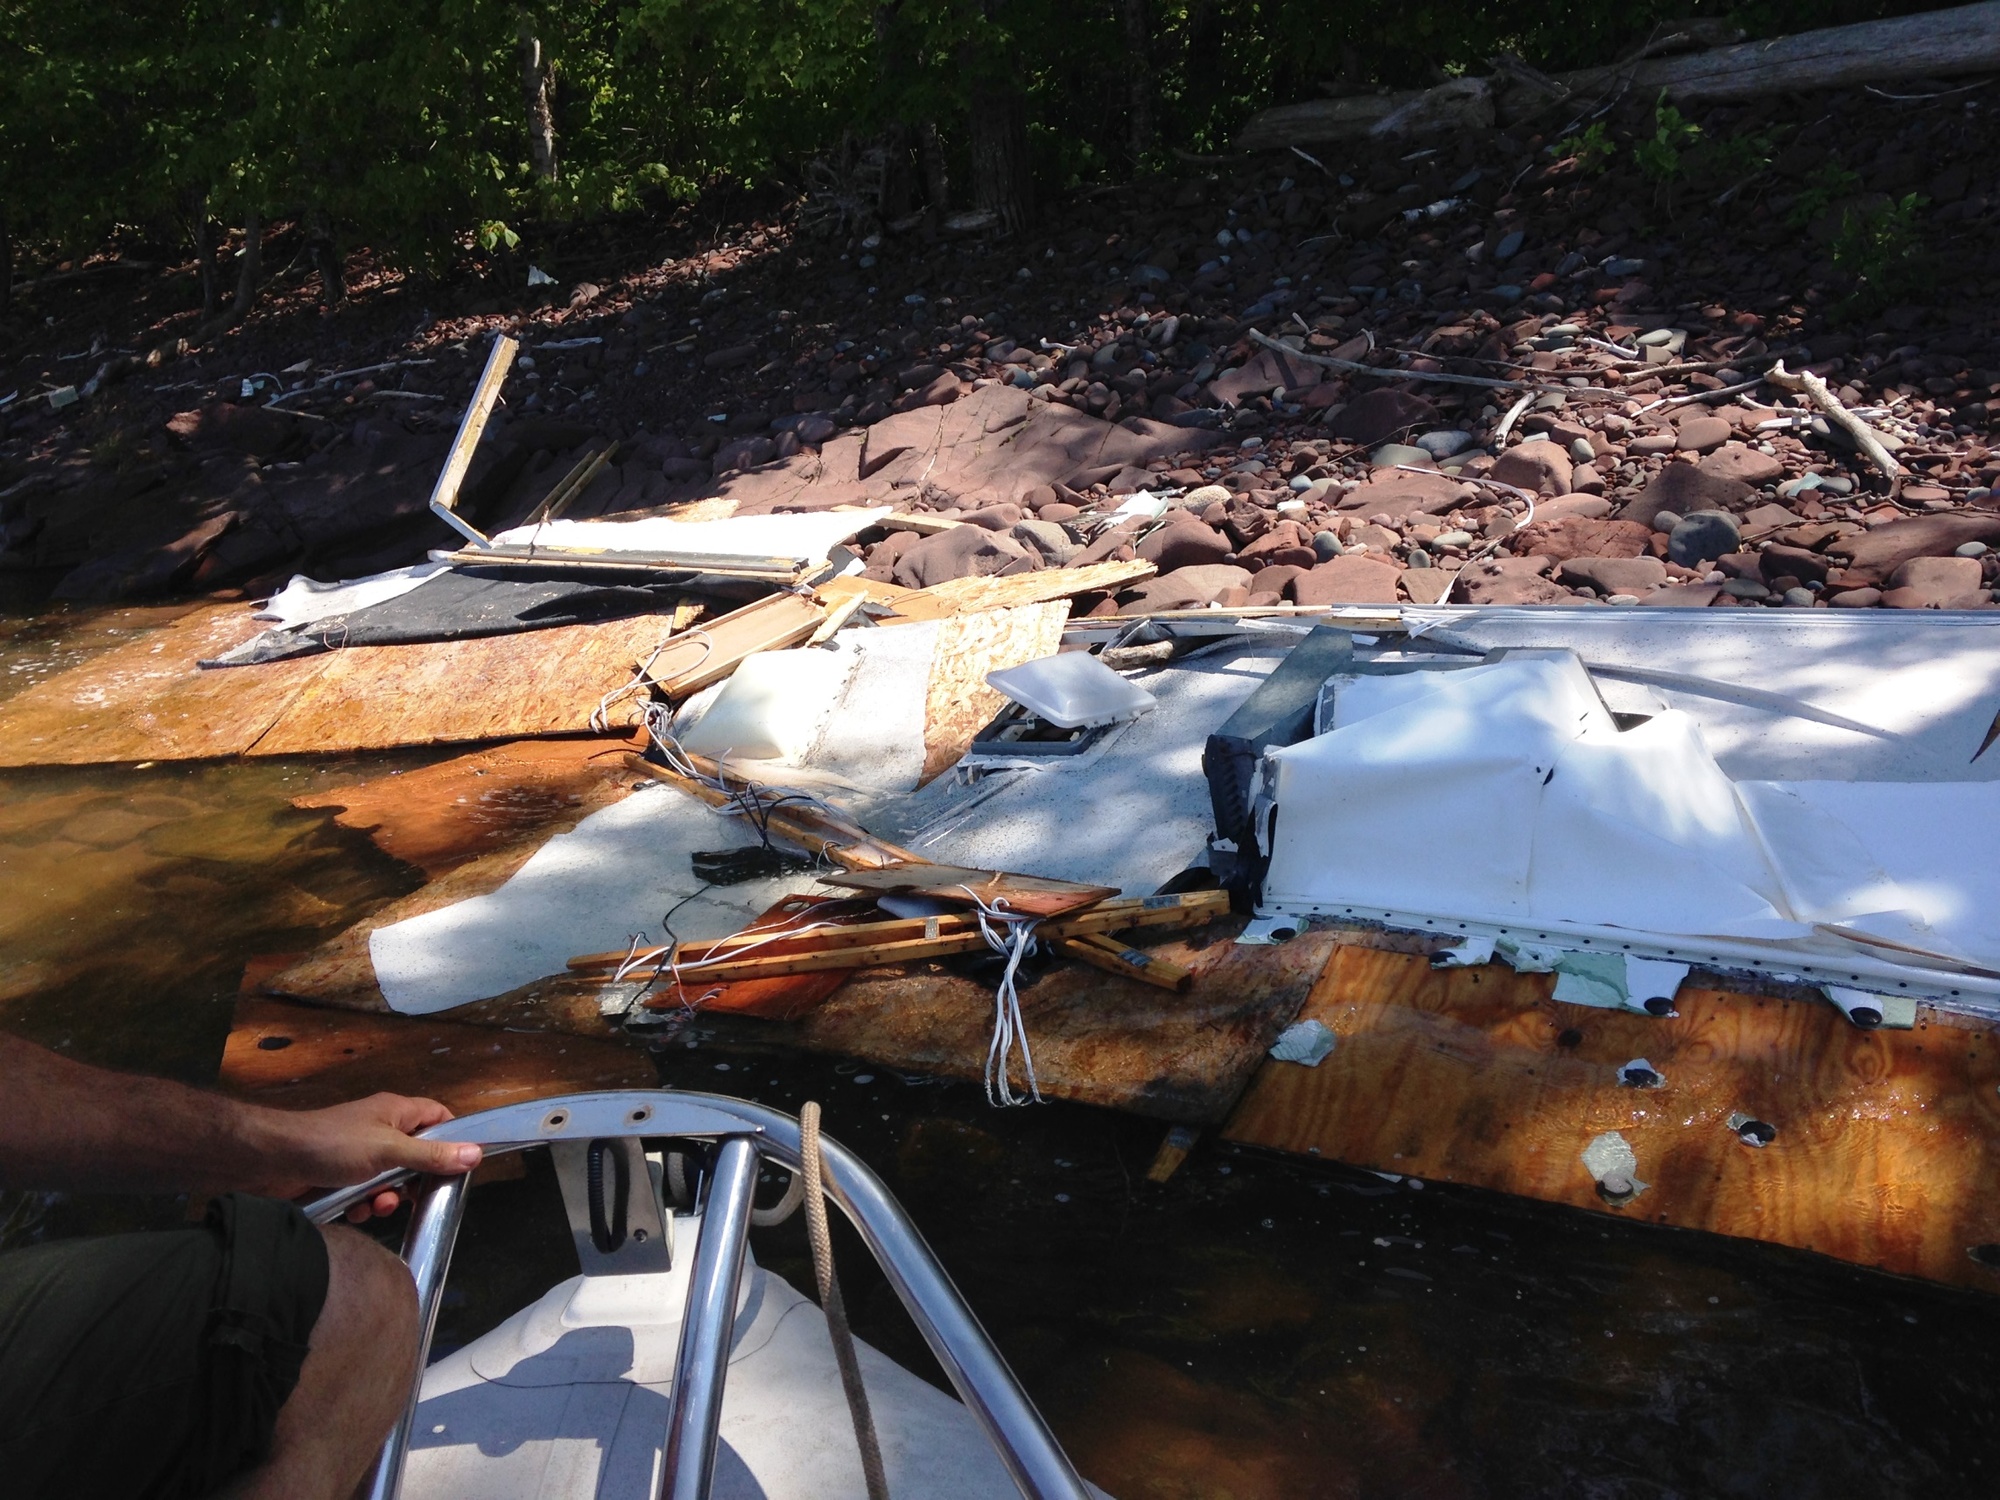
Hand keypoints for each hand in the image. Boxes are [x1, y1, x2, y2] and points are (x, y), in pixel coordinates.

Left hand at [252, 1093, 483, 1220]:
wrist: (272, 1162)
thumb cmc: (332, 1144)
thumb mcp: (389, 1150)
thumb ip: (432, 1155)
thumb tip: (476, 1153)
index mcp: (396, 1112)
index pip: (439, 1117)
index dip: (452, 1138)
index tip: (459, 1164)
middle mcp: (381, 1131)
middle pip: (418, 1157)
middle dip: (415, 1181)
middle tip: (411, 1196)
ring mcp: (361, 1155)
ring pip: (392, 1181)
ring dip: (387, 1198)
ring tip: (375, 1204)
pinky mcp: (342, 1178)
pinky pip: (367, 1195)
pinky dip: (364, 1205)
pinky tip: (354, 1210)